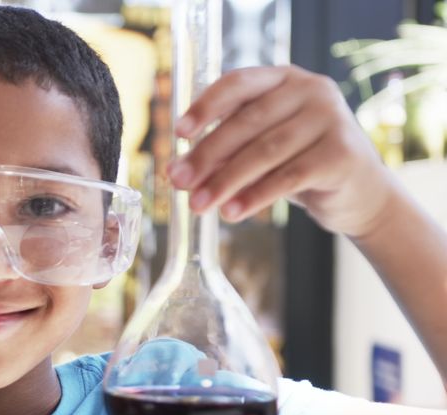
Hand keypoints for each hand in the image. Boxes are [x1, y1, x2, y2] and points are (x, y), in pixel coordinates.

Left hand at [168, 65, 396, 237]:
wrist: (360, 193)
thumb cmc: (301, 163)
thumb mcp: (261, 149)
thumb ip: (225, 152)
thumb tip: (178, 171)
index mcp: (284, 79)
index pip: (238, 83)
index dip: (205, 106)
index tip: (178, 132)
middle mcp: (311, 90)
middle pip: (248, 122)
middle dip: (207, 155)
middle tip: (178, 182)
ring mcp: (331, 118)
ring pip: (265, 151)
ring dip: (226, 180)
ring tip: (199, 204)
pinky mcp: (343, 153)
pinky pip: (289, 177)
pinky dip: (255, 196)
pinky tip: (232, 212)